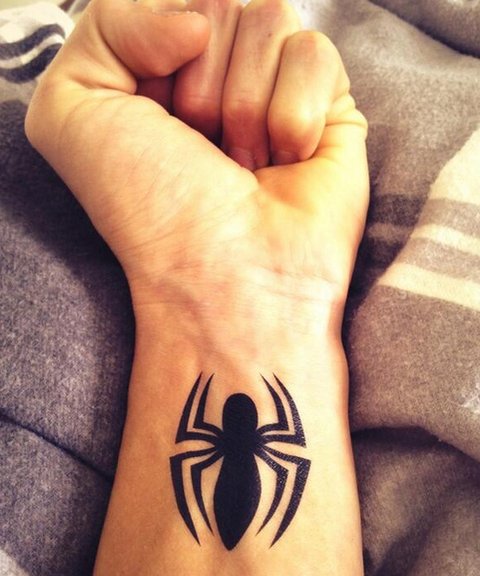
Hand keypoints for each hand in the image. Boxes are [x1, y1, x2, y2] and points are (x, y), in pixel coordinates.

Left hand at [25, 0, 367, 325]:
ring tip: (245, 168)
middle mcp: (220, 81)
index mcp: (160, 76)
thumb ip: (107, 24)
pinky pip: (315, 54)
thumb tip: (197, 19)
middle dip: (200, 88)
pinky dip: (294, 115)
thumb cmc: (152, 208)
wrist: (225, 278)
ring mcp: (278, 92)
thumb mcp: (73, 109)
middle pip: (218, 5)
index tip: (156, 127)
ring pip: (270, 19)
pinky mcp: (332, 110)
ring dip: (245, 107)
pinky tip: (287, 162)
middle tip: (204, 155)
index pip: (171, 1)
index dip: (153, 53)